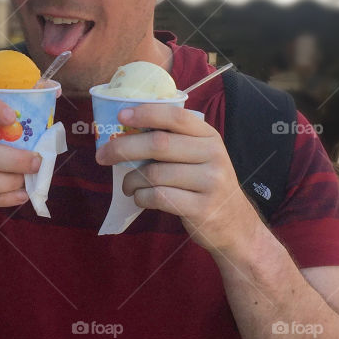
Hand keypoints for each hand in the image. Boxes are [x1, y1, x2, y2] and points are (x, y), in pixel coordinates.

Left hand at [96, 104, 261, 256]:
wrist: (236, 225)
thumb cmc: (207, 185)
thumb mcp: (201, 157)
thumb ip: (174, 142)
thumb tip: (125, 130)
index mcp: (209, 136)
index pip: (176, 116)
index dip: (146, 113)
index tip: (120, 116)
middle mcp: (213, 155)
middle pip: (159, 144)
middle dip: (123, 147)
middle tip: (102, 155)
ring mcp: (210, 182)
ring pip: (154, 174)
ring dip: (131, 180)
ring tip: (127, 185)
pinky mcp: (202, 208)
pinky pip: (158, 197)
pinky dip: (141, 197)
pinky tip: (140, 198)